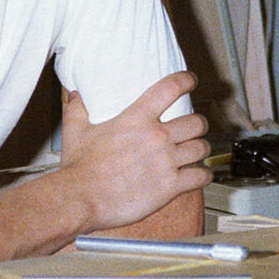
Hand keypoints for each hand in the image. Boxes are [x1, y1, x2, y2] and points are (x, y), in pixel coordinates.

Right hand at [59, 70, 211, 229]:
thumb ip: (78, 110)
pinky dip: (204, 175)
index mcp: (137, 118)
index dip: (186, 81)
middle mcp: (157, 136)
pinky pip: (200, 176)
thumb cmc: (79, 169)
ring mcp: (166, 161)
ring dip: (202, 148)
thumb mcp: (76, 132)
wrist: (81, 198)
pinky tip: (201, 175)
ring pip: (202, 148)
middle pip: (196, 122)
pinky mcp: (170, 186)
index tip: (190, 80)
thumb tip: (75, 95)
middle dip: (199, 124)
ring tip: (197, 151)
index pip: (171, 88)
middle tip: (194, 128)